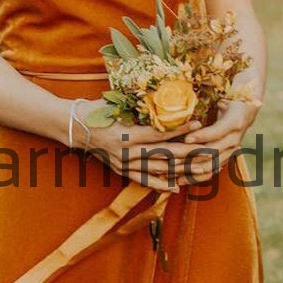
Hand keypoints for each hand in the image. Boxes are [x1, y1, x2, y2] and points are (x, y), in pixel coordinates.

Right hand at [72, 97, 201, 192]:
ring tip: (200, 169)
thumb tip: (165, 95)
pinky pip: (144, 180)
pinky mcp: (121, 170)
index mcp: (126, 134)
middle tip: (209, 150)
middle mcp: (126, 152)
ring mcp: (124, 164)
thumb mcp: (116, 103)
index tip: (199, 123)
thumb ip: (140, 104)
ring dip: (180, 170)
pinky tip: (177, 187)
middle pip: (164, 154)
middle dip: (188, 153)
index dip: (181, 129)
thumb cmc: (95, 110)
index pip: (159, 133)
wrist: (73, 127)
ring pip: (157, 169)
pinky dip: (160, 184)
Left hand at [171, 98, 259, 185]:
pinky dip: (195, 177)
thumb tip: (183, 104)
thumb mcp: (220, 98)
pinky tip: (180, 180)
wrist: (245, 110)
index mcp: (234, 122)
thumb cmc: (227, 100)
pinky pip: (211, 171)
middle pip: (212, 152)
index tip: (186, 139)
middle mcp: (235, 139)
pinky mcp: (227, 158)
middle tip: (170, 160)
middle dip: (190, 157)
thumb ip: (206, 102)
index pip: (216, 132)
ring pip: (210, 165)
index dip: (201, 136)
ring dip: (190, 171)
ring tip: (171, 174)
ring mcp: (232, 151)